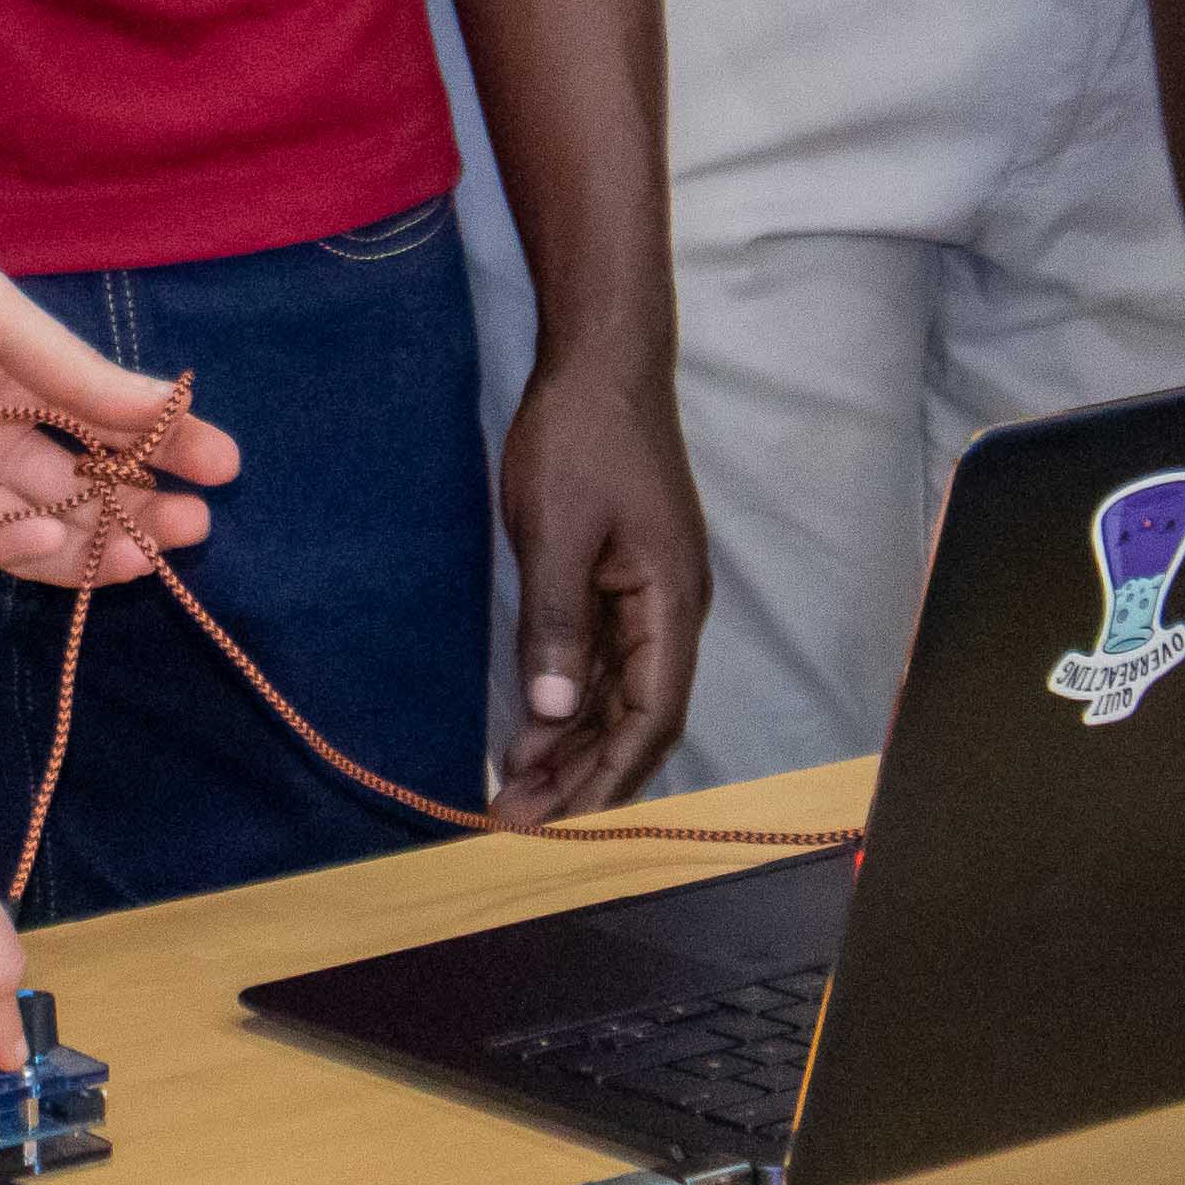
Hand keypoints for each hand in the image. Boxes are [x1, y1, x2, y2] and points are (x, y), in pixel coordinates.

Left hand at [0, 216, 236, 576]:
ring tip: (152, 553)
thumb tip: (168, 406)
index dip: (161, 439)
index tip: (223, 466)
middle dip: (135, 503)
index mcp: (6, 359)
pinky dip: (13, 549)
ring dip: (90, 539)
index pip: (100, 409)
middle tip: (192, 529)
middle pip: (74, 477)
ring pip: (32, 521)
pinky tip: (52, 539)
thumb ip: (72, 371)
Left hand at [486, 352, 703, 825]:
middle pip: (634, 717)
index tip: (563, 824)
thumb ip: (557, 625)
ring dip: (569, 742)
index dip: (609, 776)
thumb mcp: (557, 531)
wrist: (600, 360)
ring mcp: (645, 595)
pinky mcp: (618, 578)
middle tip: (516, 821)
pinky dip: (564, 698)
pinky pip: (598, 658)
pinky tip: (527, 727)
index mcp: (671, 603)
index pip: (652, 717)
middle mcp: (669, 610)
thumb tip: (552, 712)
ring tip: (513, 791)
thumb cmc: (582, 438)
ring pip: (614, 693)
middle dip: (581, 774)